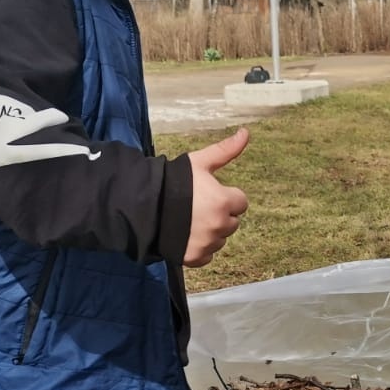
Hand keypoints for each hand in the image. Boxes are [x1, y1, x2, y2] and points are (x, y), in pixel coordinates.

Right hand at [184, 128, 248, 267]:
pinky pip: (207, 255)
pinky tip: (185, 235)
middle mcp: (220, 225)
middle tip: (197, 207)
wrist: (143, 206)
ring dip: (211, 232)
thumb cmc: (173, 181)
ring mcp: (207, 243)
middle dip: (219, 215)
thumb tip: (246, 132)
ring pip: (220, 239)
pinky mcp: (195, 257)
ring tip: (189, 221)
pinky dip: (199, 248)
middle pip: (232, 222)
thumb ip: (225, 150)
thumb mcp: (199, 162)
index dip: (226, 196)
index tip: (209, 194)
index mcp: (225, 201)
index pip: (240, 202)